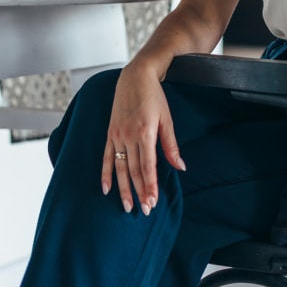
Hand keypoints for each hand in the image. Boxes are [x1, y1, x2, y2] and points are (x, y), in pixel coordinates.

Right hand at [102, 59, 185, 214]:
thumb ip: (171, 145)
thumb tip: (180, 167)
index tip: (153, 202)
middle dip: (139, 192)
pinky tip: (106, 189)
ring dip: (124, 188)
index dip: (150, 186)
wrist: (135, 76)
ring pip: (120, 168)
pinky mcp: (110, 133)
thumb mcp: (167, 119)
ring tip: (127, 206)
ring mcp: (117, 135)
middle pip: (134, 170)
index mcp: (145, 133)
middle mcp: (128, 136)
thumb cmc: (154, 96)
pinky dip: (106, 173)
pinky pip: (106, 157)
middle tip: (145, 210)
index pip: (148, 166)